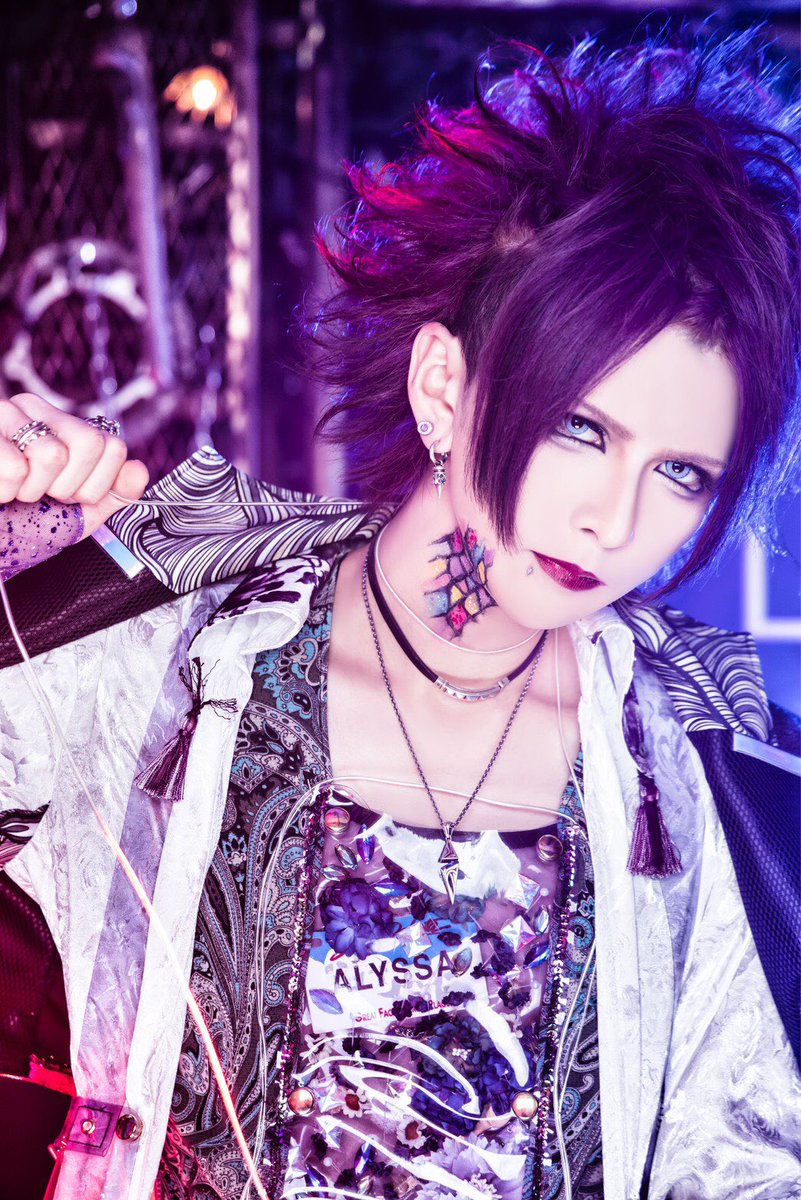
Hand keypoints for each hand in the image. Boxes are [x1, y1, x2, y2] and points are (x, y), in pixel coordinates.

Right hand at [0, 392, 148, 538]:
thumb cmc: (20, 520)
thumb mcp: (76, 512)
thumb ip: (113, 494)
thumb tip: (139, 471)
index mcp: (63, 426)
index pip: (111, 445)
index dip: (96, 484)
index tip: (69, 495)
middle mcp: (35, 410)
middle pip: (89, 444)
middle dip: (67, 487)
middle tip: (41, 494)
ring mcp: (4, 415)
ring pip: (52, 453)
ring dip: (32, 491)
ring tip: (15, 492)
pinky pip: (13, 467)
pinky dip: (5, 492)